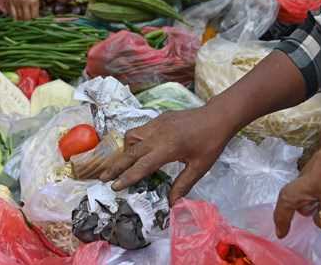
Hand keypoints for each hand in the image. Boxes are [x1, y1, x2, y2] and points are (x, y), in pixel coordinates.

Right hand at [8, 0, 40, 20]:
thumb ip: (35, 6)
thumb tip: (35, 17)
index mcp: (34, 0)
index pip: (34, 16)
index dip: (35, 20)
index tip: (34, 20)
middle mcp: (25, 2)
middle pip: (26, 18)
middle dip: (28, 21)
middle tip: (29, 20)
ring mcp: (16, 2)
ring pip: (19, 17)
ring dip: (22, 20)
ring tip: (23, 19)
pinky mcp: (10, 1)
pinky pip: (12, 14)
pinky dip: (15, 17)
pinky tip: (17, 17)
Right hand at [98, 106, 235, 201]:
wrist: (217, 116)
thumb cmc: (211, 143)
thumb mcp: (199, 167)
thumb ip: (183, 184)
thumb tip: (171, 203)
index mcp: (168, 148)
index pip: (142, 165)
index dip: (127, 177)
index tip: (114, 186)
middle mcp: (158, 134)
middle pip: (130, 151)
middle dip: (115, 165)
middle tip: (103, 177)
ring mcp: (157, 124)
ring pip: (132, 136)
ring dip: (124, 150)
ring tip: (121, 164)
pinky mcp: (159, 118)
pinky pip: (140, 130)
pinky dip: (134, 141)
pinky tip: (138, 149)